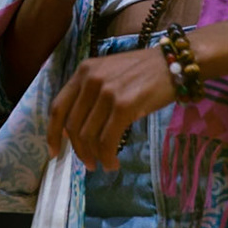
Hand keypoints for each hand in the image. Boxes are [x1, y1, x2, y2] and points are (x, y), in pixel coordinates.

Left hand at [46, 45, 177, 170]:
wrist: (174, 63)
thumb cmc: (144, 72)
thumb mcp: (109, 75)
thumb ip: (89, 95)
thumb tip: (72, 130)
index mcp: (83, 71)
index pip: (58, 107)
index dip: (52, 133)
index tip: (54, 152)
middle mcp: (91, 79)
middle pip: (73, 125)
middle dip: (79, 150)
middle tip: (89, 163)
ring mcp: (106, 92)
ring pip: (88, 136)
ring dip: (94, 156)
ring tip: (104, 164)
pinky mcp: (124, 105)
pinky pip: (107, 140)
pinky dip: (107, 157)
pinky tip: (113, 163)